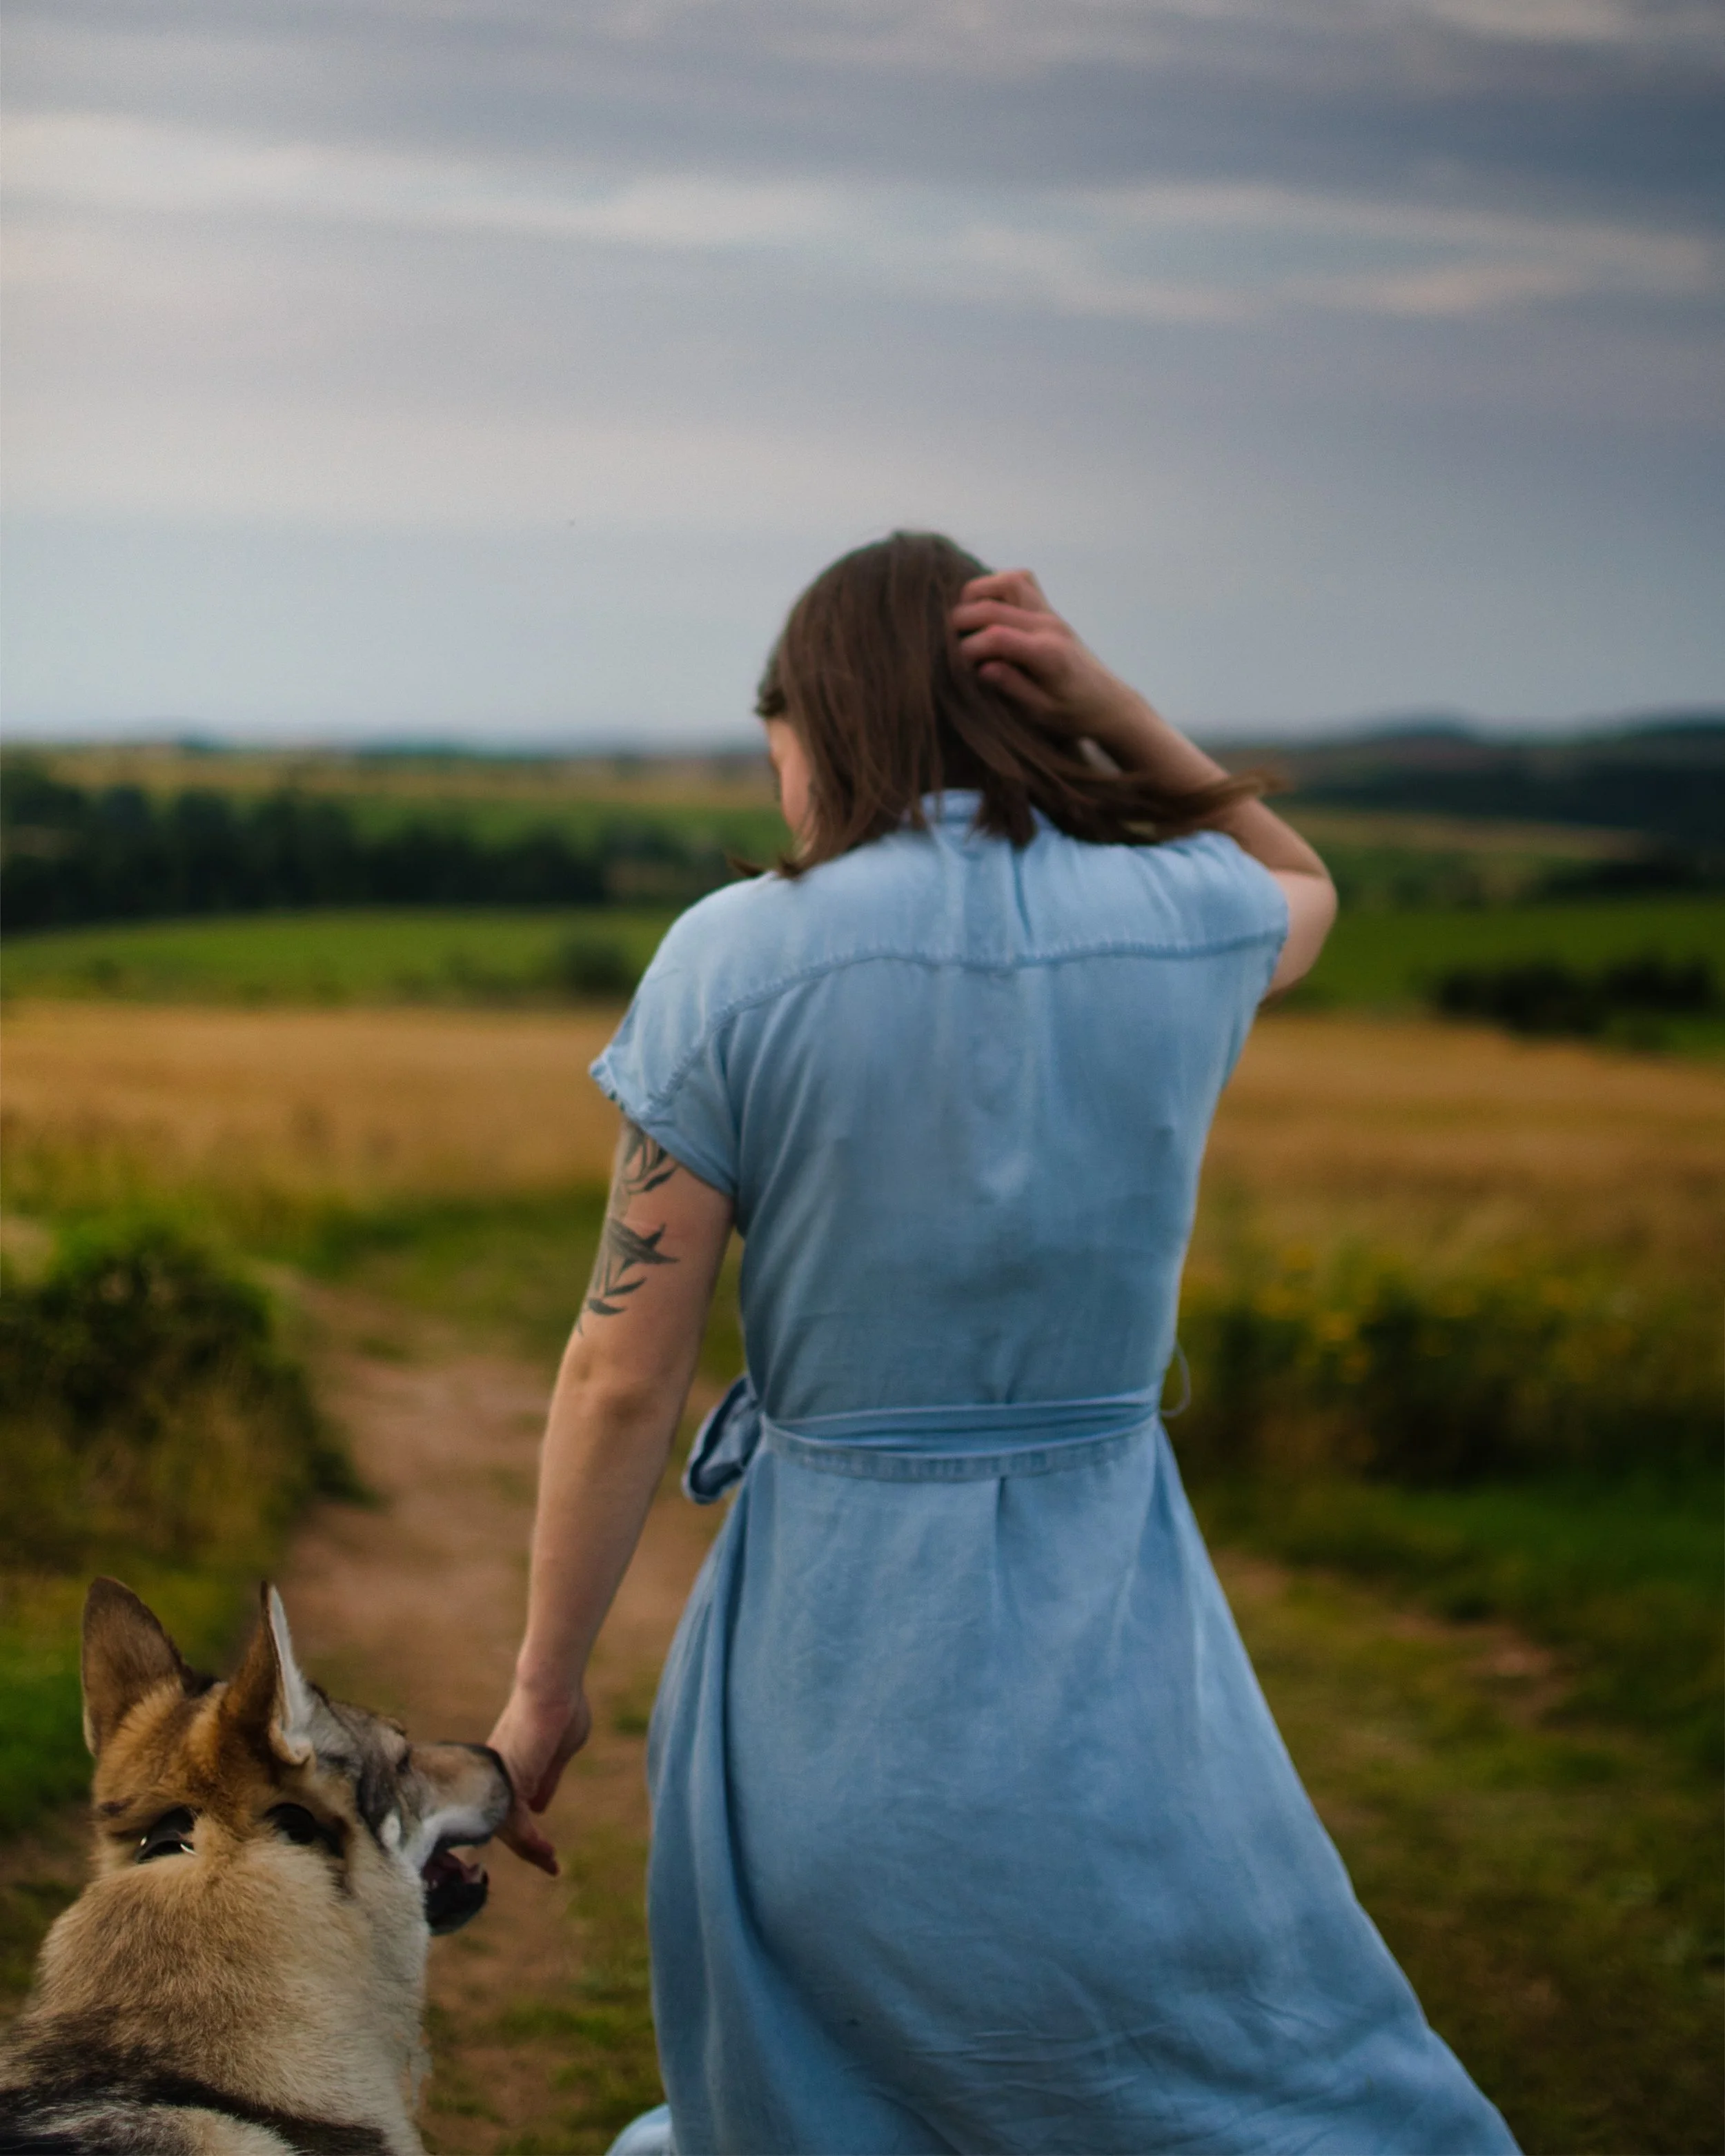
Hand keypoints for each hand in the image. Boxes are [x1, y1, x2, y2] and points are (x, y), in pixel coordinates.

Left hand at [486, 1680, 592, 1876]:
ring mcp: (500, 1778)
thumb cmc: (561, 1708)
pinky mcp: (509, 1780)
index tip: (547, 1850)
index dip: (526, 1832)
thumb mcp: (559, 1752)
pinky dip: (528, 1840)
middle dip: (526, 1847)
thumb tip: (538, 1808)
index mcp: (509, 1768)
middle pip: (503, 1823)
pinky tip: (545, 1851)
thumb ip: (547, 1777)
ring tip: (550, 1861)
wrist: (552, 1685)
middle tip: (549, 1863)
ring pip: (506, 1826)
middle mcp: (497, 1776)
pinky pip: (513, 1821)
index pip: (510, 1810)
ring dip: (528, 1849)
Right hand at [950, 570, 1142, 752]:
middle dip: (963, 621)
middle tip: (952, 643)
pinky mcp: (1049, 609)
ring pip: (1009, 581)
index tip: (961, 666)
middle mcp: (1048, 626)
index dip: (969, 648)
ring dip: (979, 593)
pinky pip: (1022, 581)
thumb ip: (1013, 688)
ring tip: (968, 618)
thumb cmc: (1074, 713)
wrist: (1108, 701)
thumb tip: (983, 668)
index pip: (997, 636)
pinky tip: (989, 608)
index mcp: (1047, 654)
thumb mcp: (1042, 713)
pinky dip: (998, 585)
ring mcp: (1050, 613)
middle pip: (994, 606)